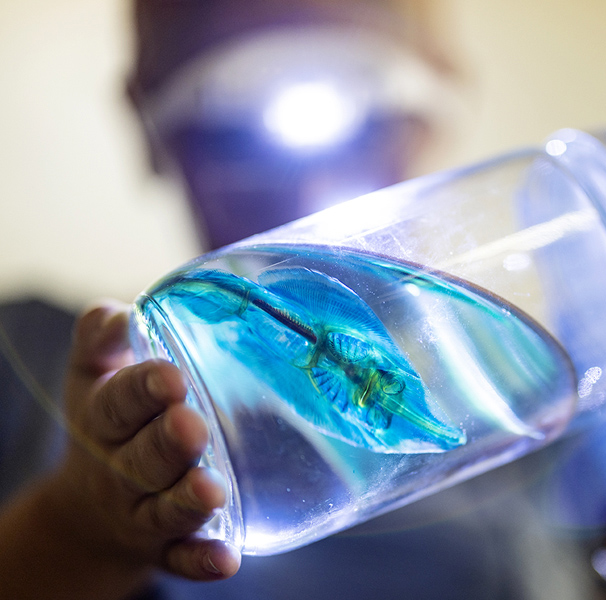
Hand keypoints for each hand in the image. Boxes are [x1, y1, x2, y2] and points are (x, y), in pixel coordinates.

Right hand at [51, 303, 239, 583]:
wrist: (87, 506)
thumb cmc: (106, 419)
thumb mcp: (91, 374)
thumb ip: (102, 336)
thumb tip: (121, 310)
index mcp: (103, 420)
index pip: (120, 403)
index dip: (143, 389)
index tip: (171, 375)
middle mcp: (121, 470)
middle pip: (144, 460)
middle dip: (168, 443)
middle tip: (192, 424)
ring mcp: (143, 514)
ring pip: (164, 511)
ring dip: (187, 502)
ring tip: (212, 489)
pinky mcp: (165, 548)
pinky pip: (181, 559)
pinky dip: (200, 561)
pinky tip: (227, 560)